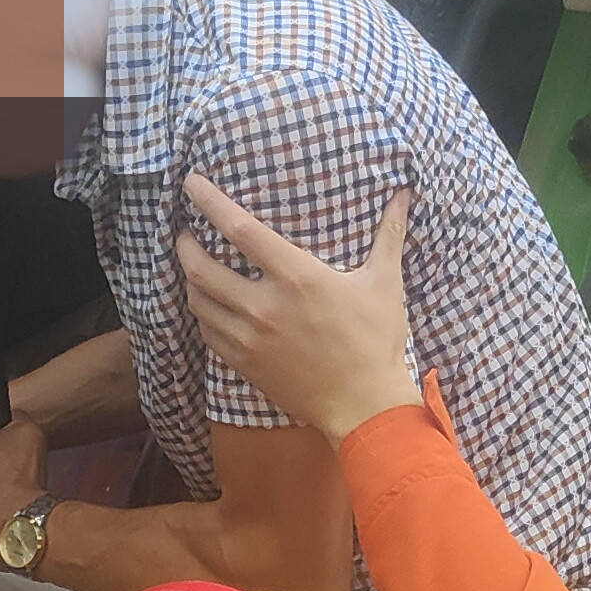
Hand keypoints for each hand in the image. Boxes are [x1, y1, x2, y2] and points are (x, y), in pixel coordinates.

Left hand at [176, 179, 420, 439]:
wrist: (364, 405)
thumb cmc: (375, 342)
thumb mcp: (385, 282)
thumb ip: (389, 233)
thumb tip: (404, 194)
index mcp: (297, 277)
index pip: (239, 229)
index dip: (209, 202)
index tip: (190, 184)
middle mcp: (264, 305)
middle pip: (201, 268)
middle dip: (186, 246)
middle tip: (185, 233)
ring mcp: (250, 338)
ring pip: (199, 302)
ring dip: (190, 280)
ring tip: (192, 267)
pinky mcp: (246, 365)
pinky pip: (209, 334)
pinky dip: (203, 315)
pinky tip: (209, 307)